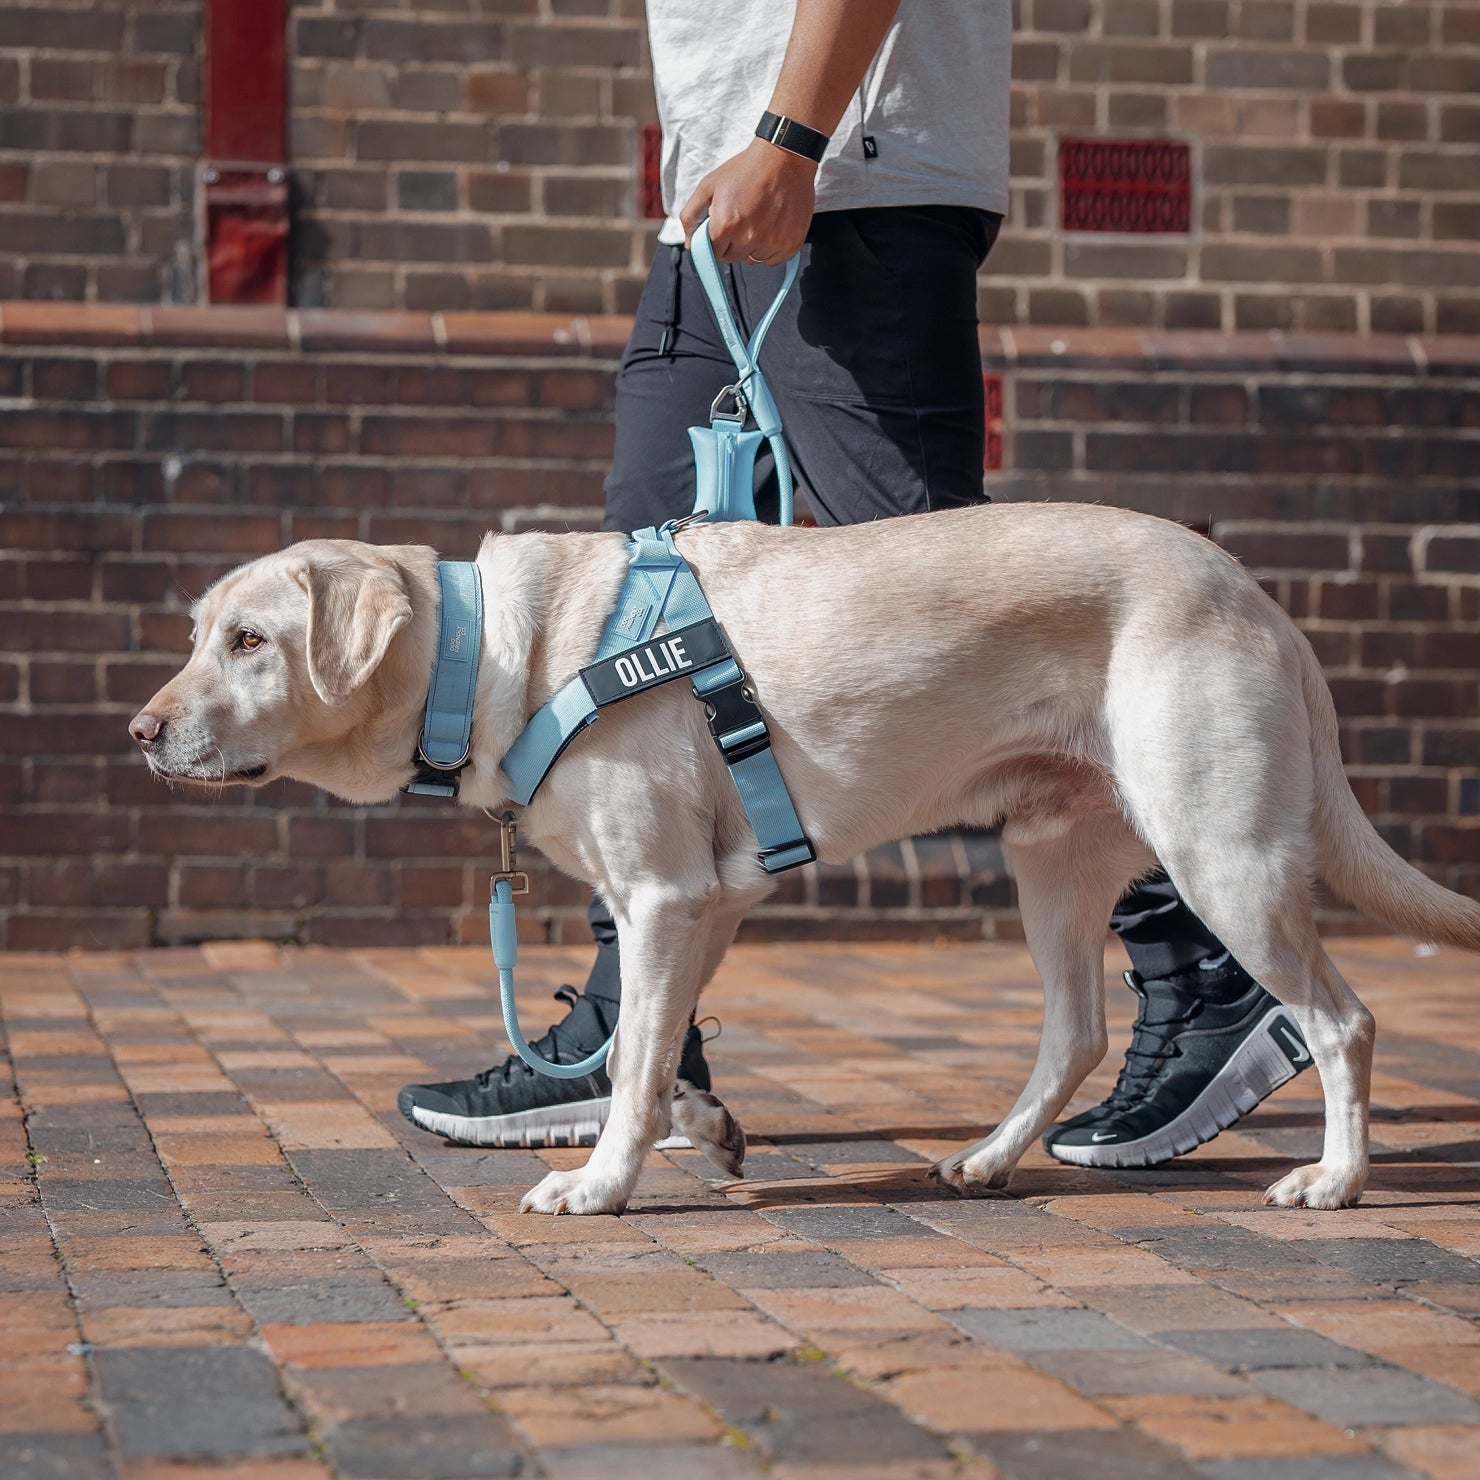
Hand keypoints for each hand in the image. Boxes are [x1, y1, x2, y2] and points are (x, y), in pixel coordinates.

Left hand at [680, 139, 815, 263]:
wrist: (784, 157)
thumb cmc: (746, 169)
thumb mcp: (709, 185)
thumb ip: (691, 215)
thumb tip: (689, 244)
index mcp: (725, 226)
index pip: (714, 252)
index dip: (718, 240)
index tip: (725, 226)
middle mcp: (748, 238)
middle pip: (733, 258)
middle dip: (733, 244)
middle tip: (742, 221)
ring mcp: (771, 243)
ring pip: (754, 260)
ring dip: (753, 247)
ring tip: (759, 220)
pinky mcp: (790, 244)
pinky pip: (774, 260)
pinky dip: (771, 249)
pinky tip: (772, 227)